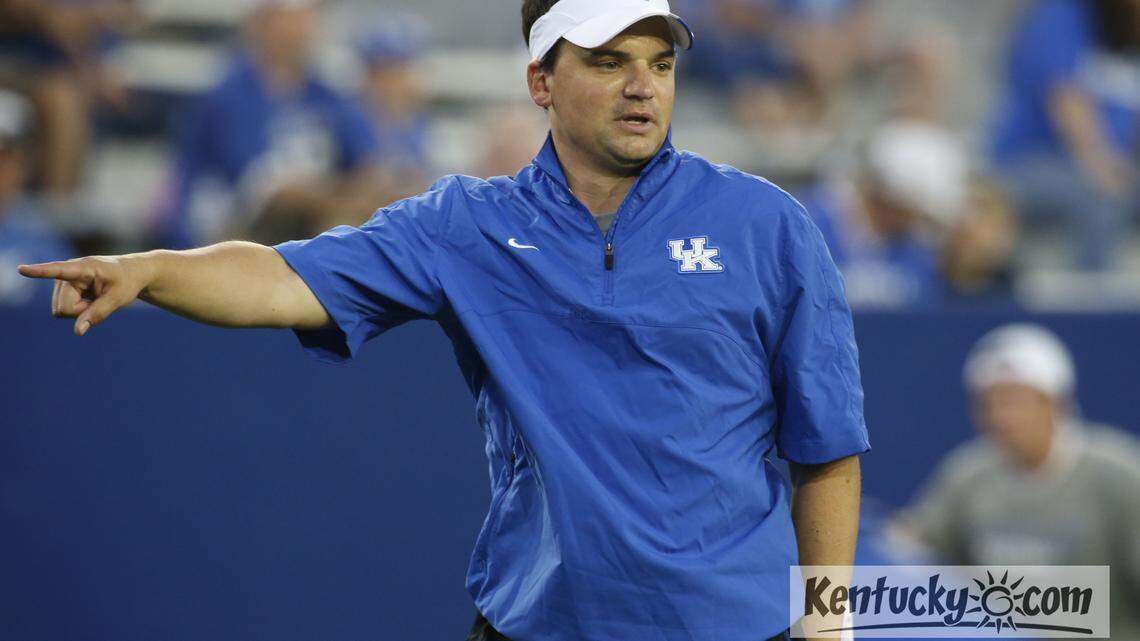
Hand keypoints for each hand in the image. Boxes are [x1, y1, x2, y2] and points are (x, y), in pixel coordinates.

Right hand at [17, 256, 151, 335]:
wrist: (131, 273)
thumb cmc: (126, 282)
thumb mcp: (118, 299)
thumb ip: (98, 314)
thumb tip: (78, 331)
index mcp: (83, 268)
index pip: (58, 270)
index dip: (39, 272)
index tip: (21, 269)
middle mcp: (68, 272)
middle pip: (63, 307)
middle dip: (80, 311)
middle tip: (99, 301)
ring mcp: (62, 281)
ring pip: (61, 311)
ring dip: (79, 310)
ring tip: (95, 298)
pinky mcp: (62, 289)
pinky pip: (63, 310)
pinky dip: (77, 310)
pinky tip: (89, 299)